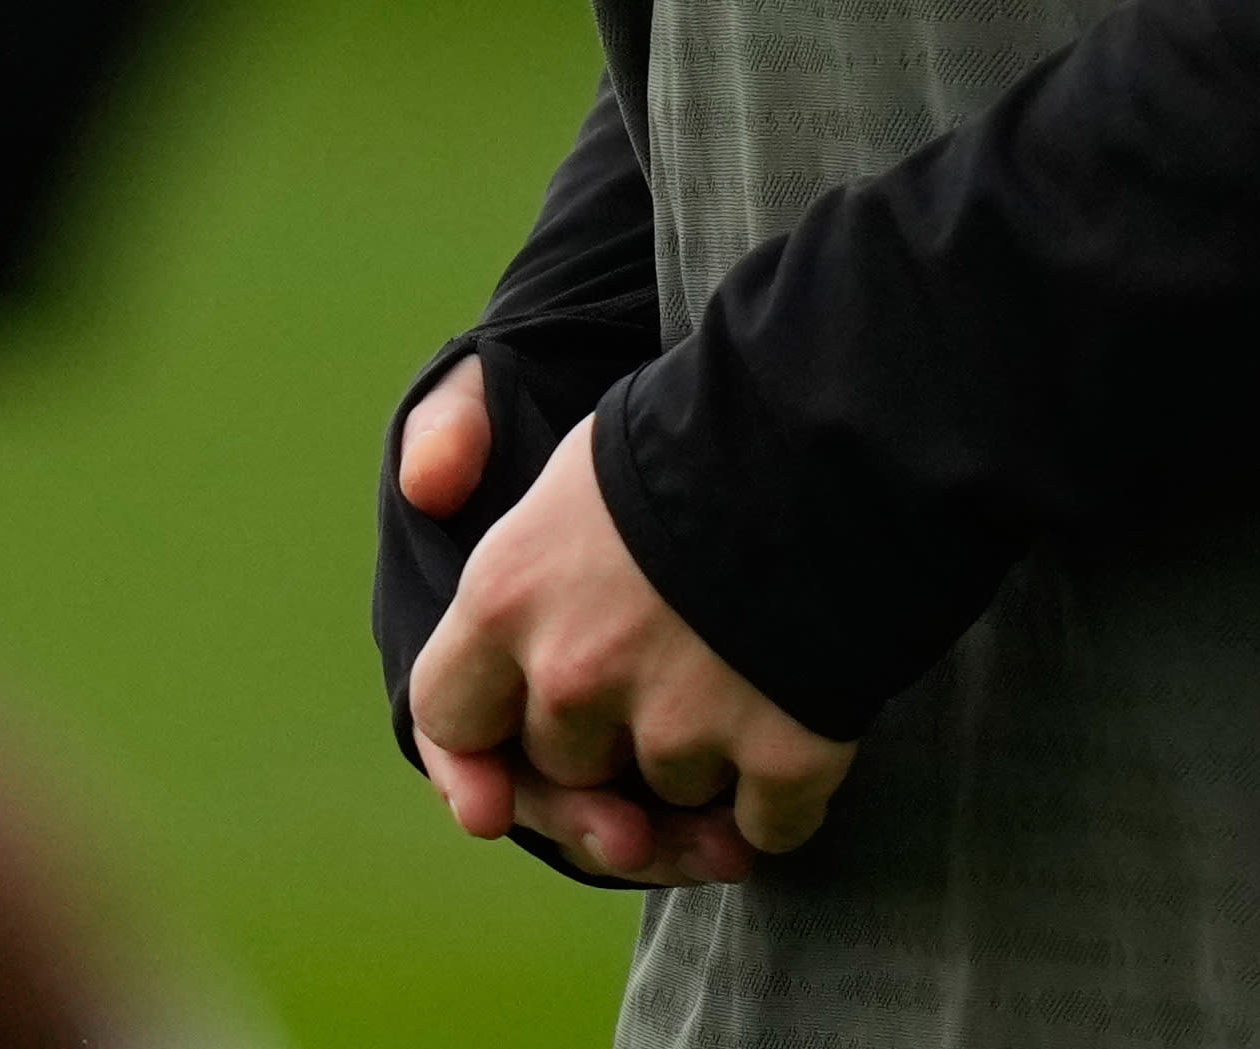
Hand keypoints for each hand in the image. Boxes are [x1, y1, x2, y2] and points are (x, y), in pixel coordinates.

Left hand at [397, 389, 851, 886]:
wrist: (831, 433)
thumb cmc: (693, 438)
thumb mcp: (568, 476)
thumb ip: (508, 558)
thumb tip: (428, 508)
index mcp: (506, 596)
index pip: (447, 718)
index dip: (473, 758)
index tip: (494, 791)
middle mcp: (575, 673)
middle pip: (564, 765)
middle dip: (606, 744)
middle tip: (663, 689)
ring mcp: (678, 721)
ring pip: (669, 794)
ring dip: (702, 763)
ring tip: (741, 670)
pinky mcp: (779, 750)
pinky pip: (764, 826)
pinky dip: (778, 805)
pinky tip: (796, 740)